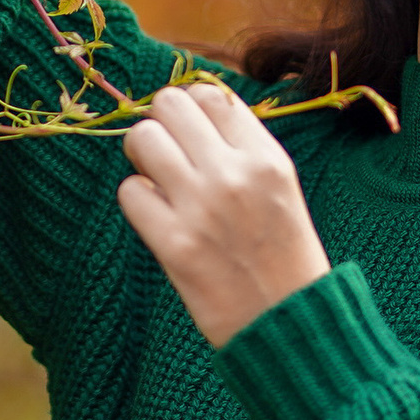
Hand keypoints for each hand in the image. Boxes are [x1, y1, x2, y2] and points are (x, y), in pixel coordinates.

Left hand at [118, 83, 329, 347]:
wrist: (289, 325)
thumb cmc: (284, 255)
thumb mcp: (281, 188)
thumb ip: (242, 147)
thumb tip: (191, 109)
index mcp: (267, 158)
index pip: (209, 94)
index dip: (191, 107)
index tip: (190, 130)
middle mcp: (235, 174)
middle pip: (169, 104)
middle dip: (160, 123)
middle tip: (167, 152)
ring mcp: (203, 208)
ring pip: (142, 139)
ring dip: (143, 156)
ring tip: (158, 180)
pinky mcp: (175, 244)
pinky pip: (130, 192)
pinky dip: (138, 201)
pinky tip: (158, 217)